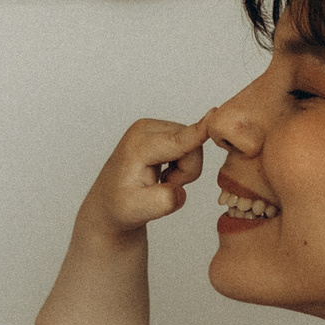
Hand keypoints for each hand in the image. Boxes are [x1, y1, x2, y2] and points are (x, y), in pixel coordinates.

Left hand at [86, 117, 207, 235]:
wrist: (110, 202)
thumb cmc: (120, 206)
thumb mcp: (135, 211)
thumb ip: (161, 202)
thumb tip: (179, 192)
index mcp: (138, 146)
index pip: (178, 141)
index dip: (199, 131)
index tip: (214, 113)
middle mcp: (146, 129)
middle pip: (192, 146)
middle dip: (187, 172)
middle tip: (164, 185)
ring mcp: (154, 127)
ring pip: (194, 146)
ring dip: (184, 170)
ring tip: (161, 180)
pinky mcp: (162, 130)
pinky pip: (190, 144)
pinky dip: (182, 164)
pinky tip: (162, 172)